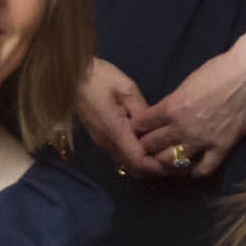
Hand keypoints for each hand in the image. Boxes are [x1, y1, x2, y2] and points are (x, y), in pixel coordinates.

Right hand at [75, 58, 164, 176]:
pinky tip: (147, 144)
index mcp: (115, 131)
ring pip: (126, 163)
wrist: (70, 76)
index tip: (175, 162)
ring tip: (163, 153)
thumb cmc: (99, 78)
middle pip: (132, 168)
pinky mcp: (100, 138)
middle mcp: (107, 142)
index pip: (138, 160)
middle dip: (153, 169)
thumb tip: (154, 129)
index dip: (157, 166)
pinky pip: (120, 154)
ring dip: (144, 164)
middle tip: (173, 160)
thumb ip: (142, 111)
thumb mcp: (127, 89)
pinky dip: (135, 156)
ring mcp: (102, 142)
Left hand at [138, 40, 245, 178]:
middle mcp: (182, 127)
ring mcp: (202, 140)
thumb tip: (163, 115)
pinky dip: (192, 172)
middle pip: (151, 146)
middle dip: (144, 147)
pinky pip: (202, 170)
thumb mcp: (186, 83)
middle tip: (145, 148)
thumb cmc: (219, 70)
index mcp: (171, 107)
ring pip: (171, 162)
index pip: (141, 125)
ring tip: (162, 160)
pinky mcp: (222, 148)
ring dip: (163, 162)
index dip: (136, 129)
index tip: (136, 131)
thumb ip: (172, 103)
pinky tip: (188, 168)